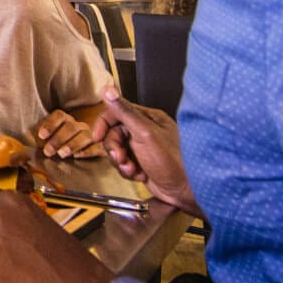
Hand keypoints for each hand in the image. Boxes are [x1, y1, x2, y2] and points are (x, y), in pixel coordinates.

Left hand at [34, 109, 99, 159]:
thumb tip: (23, 148)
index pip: (59, 115)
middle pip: (70, 127)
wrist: (85, 151)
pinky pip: (96, 147)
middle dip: (58, 139)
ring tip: (62, 154)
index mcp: (66, 121)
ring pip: (84, 136)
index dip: (50, 124)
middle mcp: (79, 126)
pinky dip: (87, 151)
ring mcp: (91, 135)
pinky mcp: (99, 147)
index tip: (41, 136)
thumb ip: (40, 141)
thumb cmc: (62, 146)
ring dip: (72, 144)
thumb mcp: (50, 140)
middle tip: (48, 151)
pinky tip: (77, 156)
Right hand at [88, 87, 198, 216]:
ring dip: (121, 163)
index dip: (104, 124)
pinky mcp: (142, 163)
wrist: (185, 191)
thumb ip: (125, 112)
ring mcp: (143, 148)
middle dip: (115, 149)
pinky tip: (140, 175)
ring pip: (117, 151)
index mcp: (148, 118)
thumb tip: (109, 91)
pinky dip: (128, 172)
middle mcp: (145, 131)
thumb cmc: (174, 161)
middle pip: (114, 134)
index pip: (117, 113)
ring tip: (133, 169)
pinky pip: (123, 165)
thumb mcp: (145, 133)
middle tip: (121, 158)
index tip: (97, 136)